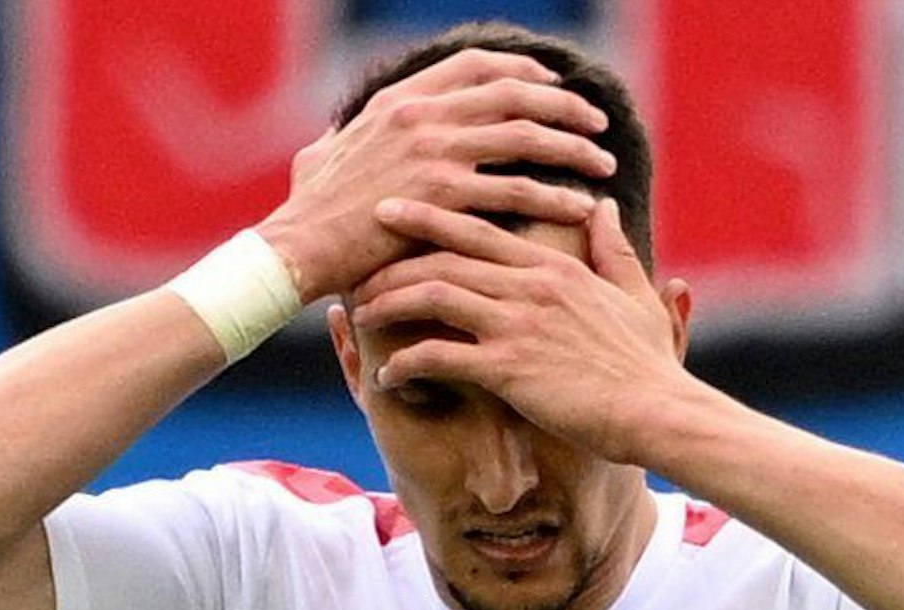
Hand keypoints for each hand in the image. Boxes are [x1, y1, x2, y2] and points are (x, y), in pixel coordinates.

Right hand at [256, 50, 616, 304]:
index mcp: (400, 101)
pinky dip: (555, 195)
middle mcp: (423, 117)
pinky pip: (516, 191)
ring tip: (604, 164)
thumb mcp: (321, 155)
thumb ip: (343, 139)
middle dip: (564, 107)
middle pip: (514, 95)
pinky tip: (581, 205)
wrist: (299, 246)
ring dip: (573, 148)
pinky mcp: (445, 196)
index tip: (552, 86)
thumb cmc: (308, 211)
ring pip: (526, 138)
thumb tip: (337, 136)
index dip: (522, 72)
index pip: (475, 67)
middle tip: (596, 124)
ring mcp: (435, 153)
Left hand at [349, 196, 700, 465]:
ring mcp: (516, 324)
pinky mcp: (508, 368)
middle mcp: (529, 285)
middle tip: (356, 265)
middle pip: (443, 257)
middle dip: (392, 259)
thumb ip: (611, 248)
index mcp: (553, 265)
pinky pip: (438, 356)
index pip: (478, 228)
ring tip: (361, 317)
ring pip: (432, 296)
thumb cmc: (647, 363)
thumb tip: (603, 203)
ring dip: (389, 305)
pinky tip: (388, 378)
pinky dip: (405, 364)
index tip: (390, 211)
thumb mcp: (634, 293)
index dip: (429, 217)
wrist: (657, 412)